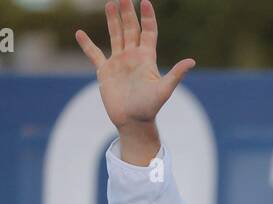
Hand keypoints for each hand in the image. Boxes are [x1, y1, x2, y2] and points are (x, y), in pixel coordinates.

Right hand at [75, 0, 194, 162]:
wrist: (133, 122)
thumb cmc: (150, 107)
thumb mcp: (164, 90)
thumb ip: (176, 74)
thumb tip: (192, 61)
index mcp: (146, 58)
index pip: (148, 32)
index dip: (147, 17)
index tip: (145, 1)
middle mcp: (132, 57)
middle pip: (130, 29)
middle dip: (127, 13)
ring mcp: (119, 63)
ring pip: (115, 36)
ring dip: (113, 21)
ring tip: (110, 4)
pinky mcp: (105, 72)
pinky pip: (94, 55)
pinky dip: (87, 45)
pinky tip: (80, 33)